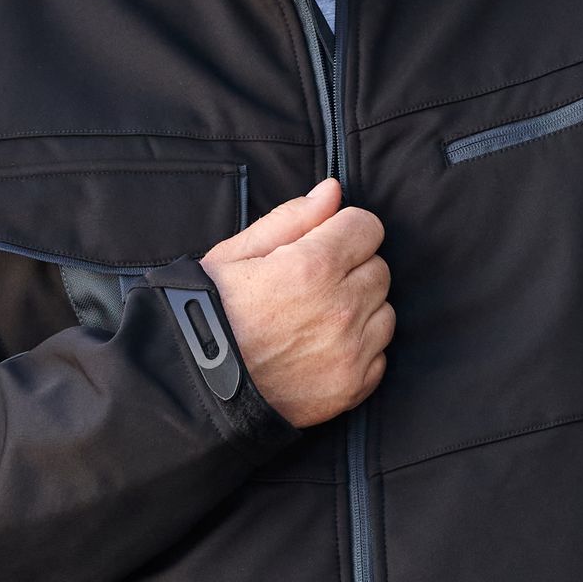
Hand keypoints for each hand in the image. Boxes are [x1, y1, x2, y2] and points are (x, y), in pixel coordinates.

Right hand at [203, 178, 392, 426]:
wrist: (198, 389)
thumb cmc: (208, 315)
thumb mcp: (234, 256)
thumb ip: (291, 218)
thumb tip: (333, 191)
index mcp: (314, 266)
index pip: (367, 227)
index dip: (344, 231)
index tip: (324, 245)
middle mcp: (341, 308)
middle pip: (378, 269)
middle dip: (352, 270)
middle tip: (312, 287)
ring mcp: (351, 351)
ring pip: (384, 313)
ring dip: (360, 311)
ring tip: (317, 320)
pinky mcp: (353, 386)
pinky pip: (379, 355)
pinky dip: (359, 351)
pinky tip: (323, 350)